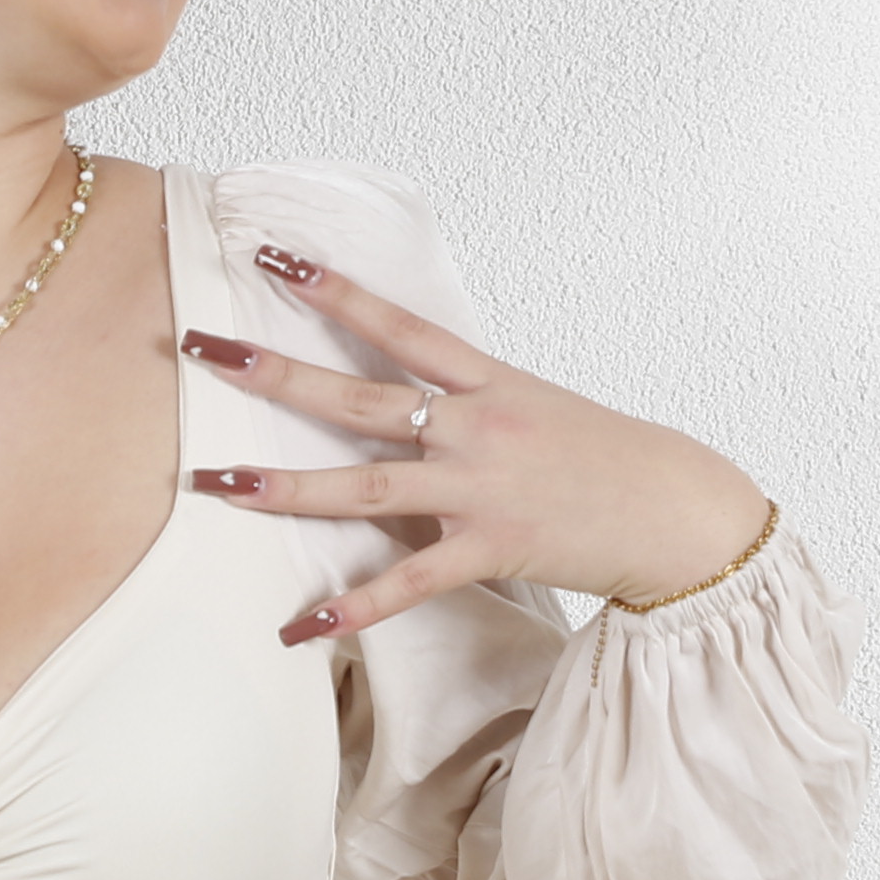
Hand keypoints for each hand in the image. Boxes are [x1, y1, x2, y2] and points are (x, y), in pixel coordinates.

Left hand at [179, 247, 776, 641]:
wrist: (678, 510)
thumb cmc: (604, 459)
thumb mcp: (535, 405)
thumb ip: (466, 398)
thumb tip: (405, 392)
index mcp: (487, 382)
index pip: (397, 326)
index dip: (334, 289)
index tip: (271, 256)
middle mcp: (474, 427)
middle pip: (356, 397)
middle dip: (273, 372)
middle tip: (200, 346)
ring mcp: (478, 490)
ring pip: (363, 485)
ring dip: (282, 485)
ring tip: (212, 480)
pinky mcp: (490, 550)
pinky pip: (408, 582)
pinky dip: (354, 607)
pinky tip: (301, 624)